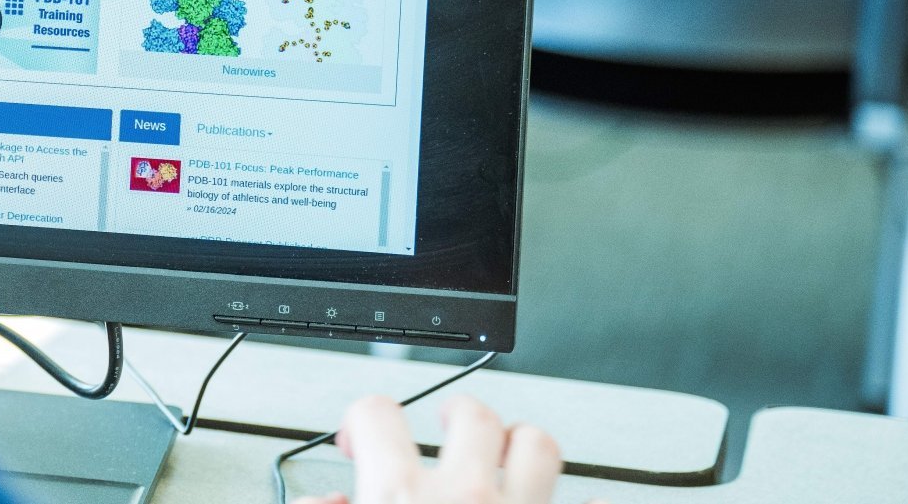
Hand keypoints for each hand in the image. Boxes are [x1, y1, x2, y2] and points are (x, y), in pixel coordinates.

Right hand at [293, 394, 577, 503]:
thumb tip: (318, 501)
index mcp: (399, 495)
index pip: (376, 416)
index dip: (363, 419)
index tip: (361, 437)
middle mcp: (465, 496)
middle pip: (471, 415)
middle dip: (456, 414)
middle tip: (446, 426)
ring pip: (536, 447)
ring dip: (520, 442)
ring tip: (506, 450)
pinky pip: (589, 502)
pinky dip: (583, 497)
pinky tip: (579, 496)